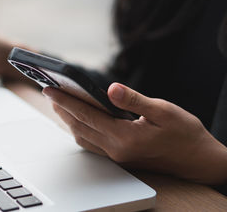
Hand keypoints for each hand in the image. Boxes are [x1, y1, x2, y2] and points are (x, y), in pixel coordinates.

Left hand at [43, 83, 226, 184]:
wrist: (197, 160)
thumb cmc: (185, 134)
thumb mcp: (163, 111)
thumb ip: (134, 100)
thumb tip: (111, 88)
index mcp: (125, 137)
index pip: (86, 115)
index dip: (65, 101)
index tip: (50, 89)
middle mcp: (116, 149)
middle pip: (79, 126)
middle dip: (61, 109)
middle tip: (49, 92)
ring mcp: (116, 155)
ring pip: (83, 137)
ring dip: (68, 120)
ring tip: (58, 103)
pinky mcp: (120, 157)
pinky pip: (92, 144)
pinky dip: (80, 130)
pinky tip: (77, 121)